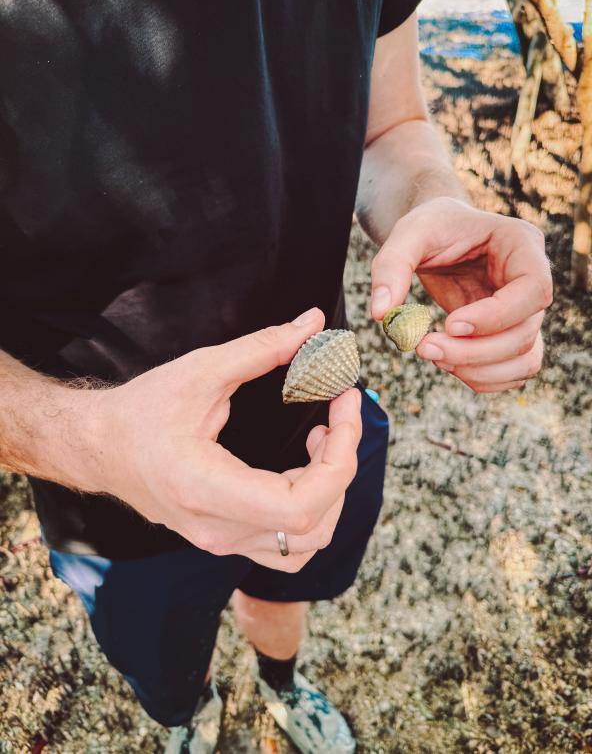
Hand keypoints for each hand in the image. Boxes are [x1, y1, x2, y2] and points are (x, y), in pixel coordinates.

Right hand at [83, 308, 361, 571]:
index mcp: (207, 490)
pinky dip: (311, 508)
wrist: (99, 447)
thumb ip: (262, 347)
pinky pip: (287, 544)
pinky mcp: (225, 538)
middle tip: (340, 411)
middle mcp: (217, 530)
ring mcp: (220, 542)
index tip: (344, 404)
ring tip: (323, 440)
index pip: (302, 505)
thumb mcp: (200, 370)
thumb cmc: (140, 411)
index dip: (340, 455)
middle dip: (342, 464)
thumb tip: (313, 323)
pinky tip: (302, 466)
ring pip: (307, 544)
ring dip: (331, 491)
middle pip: (314, 524)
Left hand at [370, 197, 552, 392]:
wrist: (438, 235)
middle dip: (473, 351)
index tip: (450, 324)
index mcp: (522, 244)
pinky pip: (512, 371)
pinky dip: (481, 378)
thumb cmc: (431, 226)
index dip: (496, 315)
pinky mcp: (510, 335)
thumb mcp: (409, 233)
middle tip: (424, 347)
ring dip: (478, 370)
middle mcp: (533, 280)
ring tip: (432, 354)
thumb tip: (380, 313)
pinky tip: (447, 364)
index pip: (533, 289)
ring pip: (524, 359)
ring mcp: (525, 312)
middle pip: (524, 332)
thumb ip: (391, 266)